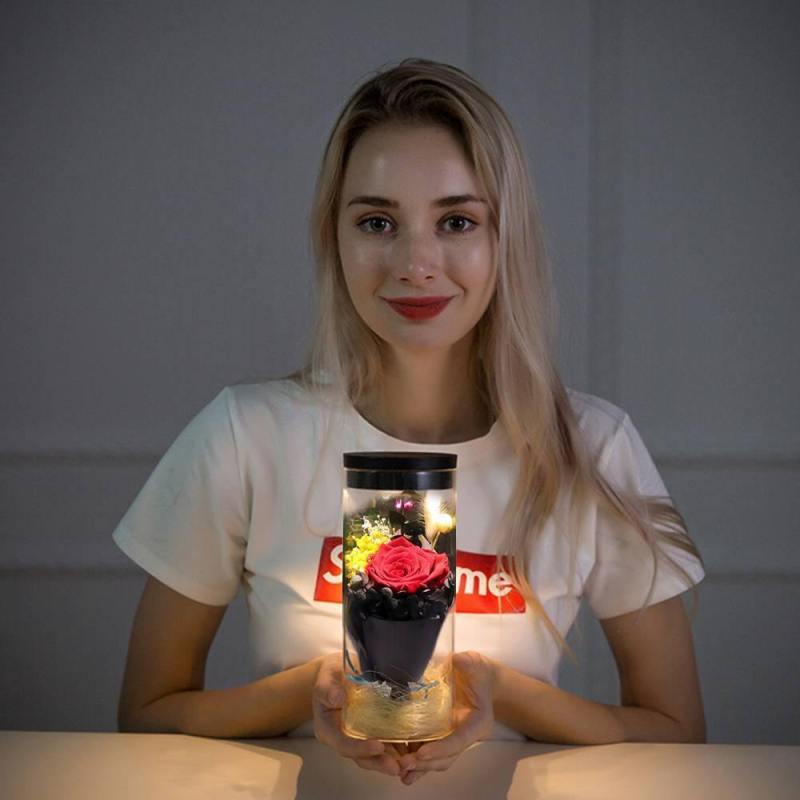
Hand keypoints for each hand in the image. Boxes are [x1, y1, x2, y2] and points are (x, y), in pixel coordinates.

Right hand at [312, 652, 402, 776]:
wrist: (341, 673)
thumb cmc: (331, 675)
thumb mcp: (326, 677)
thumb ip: (328, 688)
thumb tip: (337, 698)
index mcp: (329, 729)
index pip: (343, 744)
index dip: (360, 748)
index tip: (378, 747)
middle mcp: (344, 738)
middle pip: (361, 756)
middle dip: (379, 763)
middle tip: (397, 767)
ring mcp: (359, 737)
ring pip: (375, 755)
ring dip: (391, 760)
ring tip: (408, 764)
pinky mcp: (373, 732)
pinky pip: (386, 744)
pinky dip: (398, 749)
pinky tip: (412, 751)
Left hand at [397, 650, 495, 784]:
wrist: (481, 681)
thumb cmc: (478, 672)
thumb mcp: (476, 664)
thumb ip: (468, 663)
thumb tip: (457, 660)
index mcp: (478, 721)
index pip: (460, 739)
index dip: (441, 748)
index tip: (422, 753)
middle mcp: (467, 735)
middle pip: (448, 756)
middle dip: (427, 763)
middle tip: (404, 765)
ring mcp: (455, 738)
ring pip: (439, 759)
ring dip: (420, 767)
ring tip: (400, 770)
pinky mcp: (444, 736)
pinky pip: (432, 752)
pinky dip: (418, 761)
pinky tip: (401, 767)